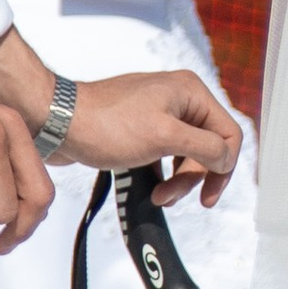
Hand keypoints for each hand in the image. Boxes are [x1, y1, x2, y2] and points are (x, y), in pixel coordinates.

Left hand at [67, 66, 243, 207]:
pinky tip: (150, 188)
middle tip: (169, 196)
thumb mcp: (165, 137)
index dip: (223, 168)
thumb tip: (226, 158)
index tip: (208, 197)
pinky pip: (166, 156)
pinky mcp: (142, 128)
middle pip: (208, 148)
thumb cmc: (106, 124)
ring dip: (177, 181)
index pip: (229, 134)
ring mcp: (160, 113)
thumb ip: (206, 147)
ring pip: (187, 155)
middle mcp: (179, 99)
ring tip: (157, 196)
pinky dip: (162, 175)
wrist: (58, 122)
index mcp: (191, 92)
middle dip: (192, 177)